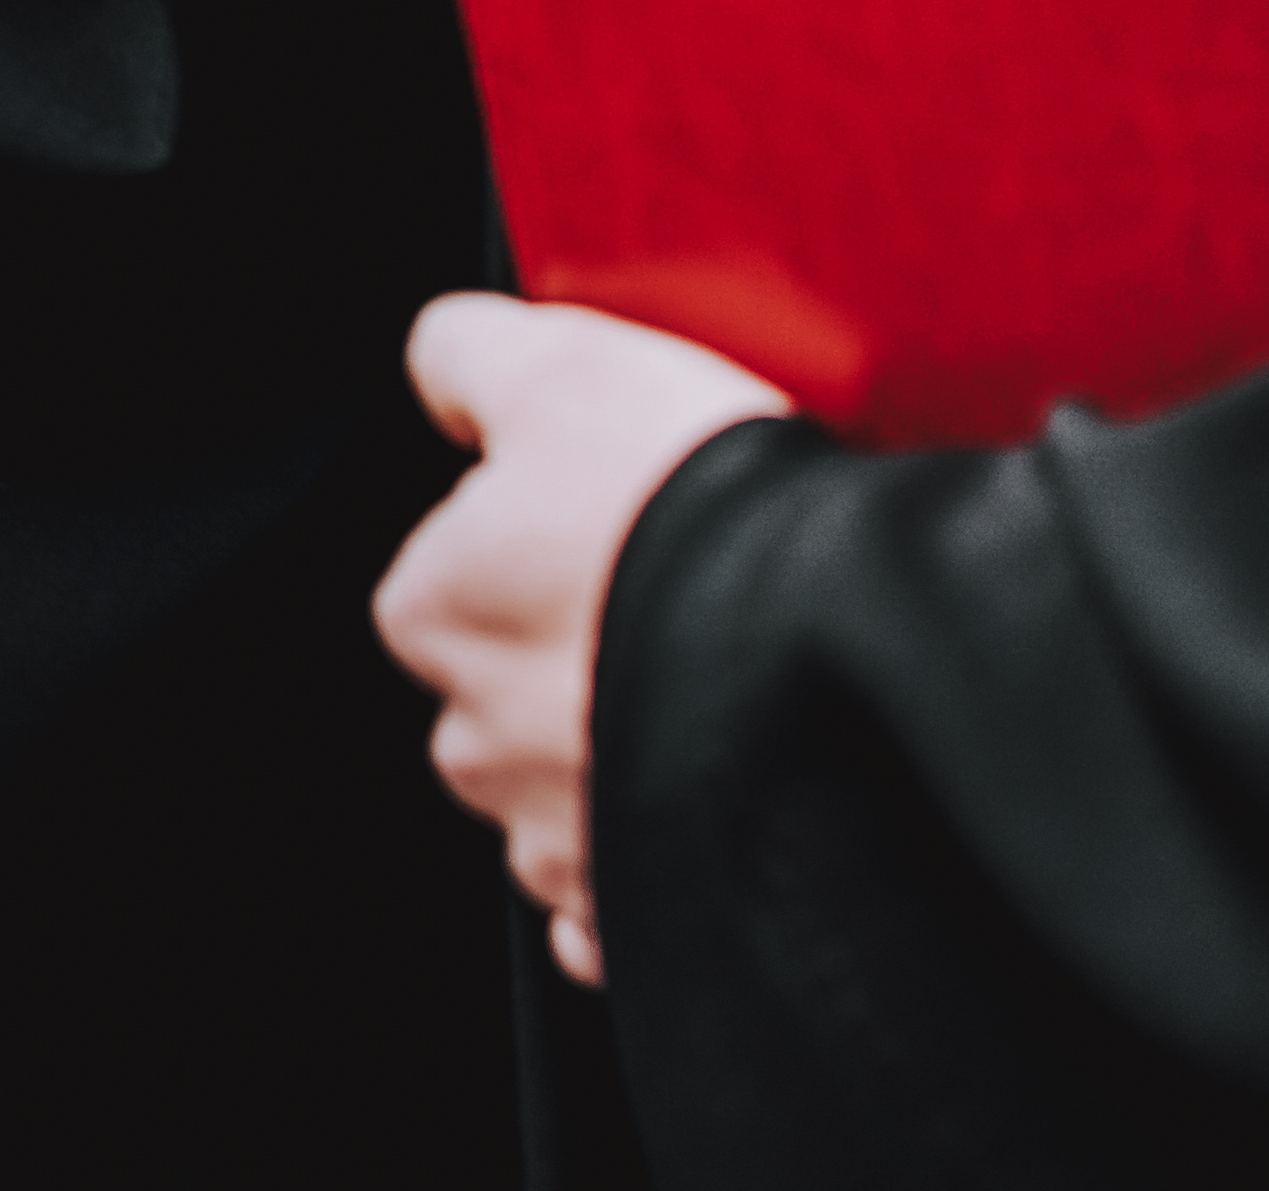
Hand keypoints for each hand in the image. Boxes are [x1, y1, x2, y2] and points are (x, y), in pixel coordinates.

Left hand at [372, 290, 795, 983]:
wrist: (835, 663)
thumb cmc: (693, 520)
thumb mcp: (563, 364)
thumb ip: (467, 354)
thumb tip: (440, 361)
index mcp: (433, 611)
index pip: (459, 566)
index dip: (548, 531)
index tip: (621, 519)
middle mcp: (475, 741)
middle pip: (517, 685)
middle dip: (589, 656)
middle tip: (691, 604)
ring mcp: (562, 840)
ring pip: (580, 791)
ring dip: (638, 757)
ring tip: (734, 691)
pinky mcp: (646, 915)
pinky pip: (635, 900)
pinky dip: (671, 862)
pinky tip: (727, 805)